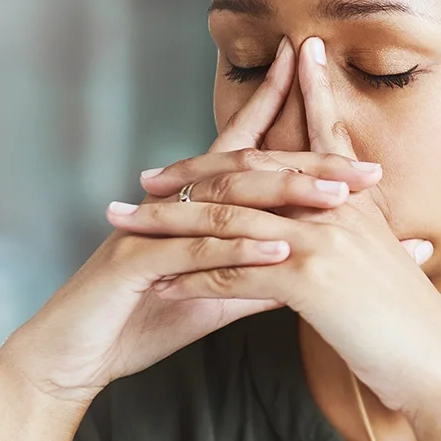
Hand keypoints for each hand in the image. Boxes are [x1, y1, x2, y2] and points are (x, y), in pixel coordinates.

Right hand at [0, 38, 390, 405]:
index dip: (279, 109)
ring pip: (225, 202)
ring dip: (284, 197)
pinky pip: (193, 250)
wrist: (73, 358)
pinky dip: (239, 248)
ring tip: (337, 197)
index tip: (327, 82)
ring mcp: (151, 228)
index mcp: (191, 205)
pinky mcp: (133, 262)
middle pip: (247, 169)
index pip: (243, 148)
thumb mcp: (214, 295)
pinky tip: (280, 249)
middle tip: (367, 170)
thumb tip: (314, 261)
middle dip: (308, 162)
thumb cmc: (140, 321)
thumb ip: (260, 274)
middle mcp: (171, 204)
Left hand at [116, 36, 440, 416]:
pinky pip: (232, 272)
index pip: (316, 135)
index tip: (270, 68)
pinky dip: (190, 278)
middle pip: (249, 173)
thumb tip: (339, 232)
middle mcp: (337, 206)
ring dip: (168, 224)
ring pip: (227, 219)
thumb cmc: (415, 328)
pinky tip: (157, 284)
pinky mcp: (309, 278)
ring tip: (128, 225)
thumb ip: (362, 239)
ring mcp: (323, 238)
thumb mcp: (387, 267)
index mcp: (356, 200)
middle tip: (145, 177)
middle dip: (191, 171)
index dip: (291, 100)